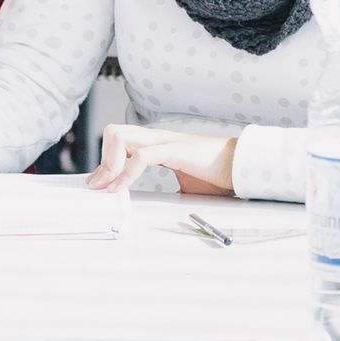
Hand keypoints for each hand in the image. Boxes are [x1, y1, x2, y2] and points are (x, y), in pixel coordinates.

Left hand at [86, 125, 236, 193]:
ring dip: (109, 164)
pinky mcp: (175, 150)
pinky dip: (125, 173)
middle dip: (102, 160)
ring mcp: (165, 140)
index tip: (98, 184)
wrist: (241, 168)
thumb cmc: (216, 177)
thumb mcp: (184, 185)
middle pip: (113, 132)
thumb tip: (154, 208)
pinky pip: (141, 156)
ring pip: (120, 137)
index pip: (119, 139)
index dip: (105, 162)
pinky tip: (122, 188)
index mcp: (158, 143)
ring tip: (108, 187)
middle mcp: (157, 137)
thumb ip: (166, 190)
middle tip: (99, 186)